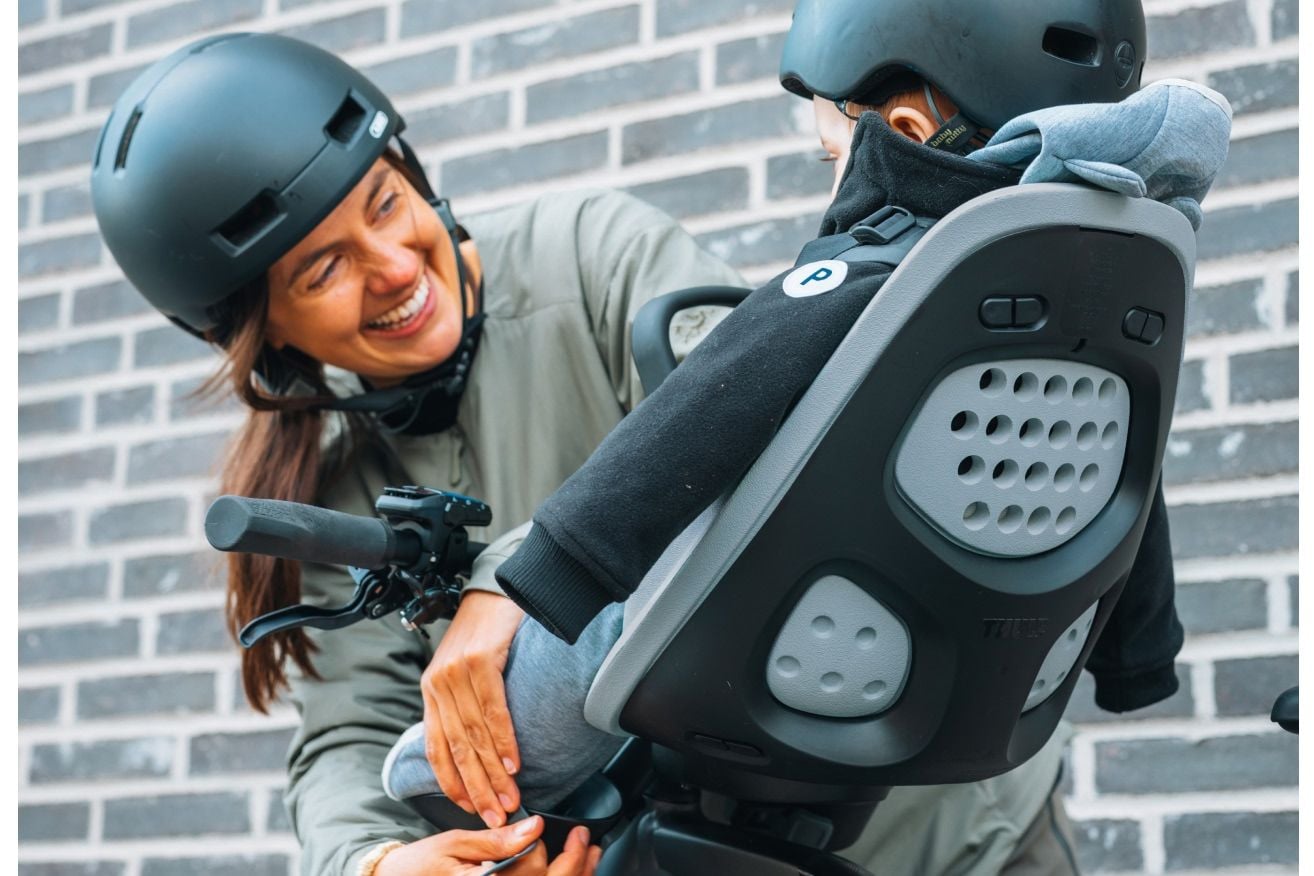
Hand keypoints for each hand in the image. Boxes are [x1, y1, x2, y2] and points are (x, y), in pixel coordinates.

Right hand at [374, 817, 602, 874]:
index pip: (530, 870)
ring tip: (589, 855)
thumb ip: (497, 840)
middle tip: (583, 839)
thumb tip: (532, 827)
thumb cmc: (421, 866)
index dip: (541, 846)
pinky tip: (572, 871)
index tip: (544, 826)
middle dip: (575, 864)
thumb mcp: (455, 844)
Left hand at [423, 590, 524, 825]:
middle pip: (458, 748)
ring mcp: (456, 672)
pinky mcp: (479, 660)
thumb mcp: (464, 671)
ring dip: (494, 772)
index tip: (471, 809)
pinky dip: (504, 738)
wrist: (495, 588)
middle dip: (477, 787)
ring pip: (475, 734)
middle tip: (495, 814)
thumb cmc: (485, 632)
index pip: (437, 749)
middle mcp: (438, 684)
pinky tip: (513, 761)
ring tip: (509, 796)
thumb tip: (479, 750)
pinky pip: (493, 708)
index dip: (453, 783)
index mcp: (431, 691)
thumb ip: (464, 706)